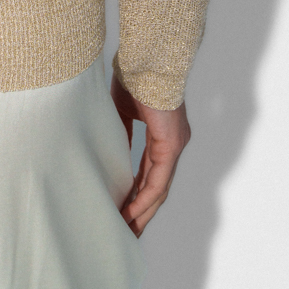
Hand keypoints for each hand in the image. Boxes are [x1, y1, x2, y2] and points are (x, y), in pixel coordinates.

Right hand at [110, 75, 190, 235]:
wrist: (147, 57)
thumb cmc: (134, 74)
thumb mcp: (123, 109)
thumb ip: (122, 131)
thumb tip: (113, 151)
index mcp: (163, 134)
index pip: (151, 172)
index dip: (137, 192)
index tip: (123, 209)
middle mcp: (173, 144)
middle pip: (158, 187)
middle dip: (141, 211)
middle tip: (126, 231)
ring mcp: (174, 146)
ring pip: (159, 190)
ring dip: (142, 212)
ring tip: (127, 230)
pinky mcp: (171, 145)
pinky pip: (158, 181)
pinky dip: (144, 199)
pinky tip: (131, 212)